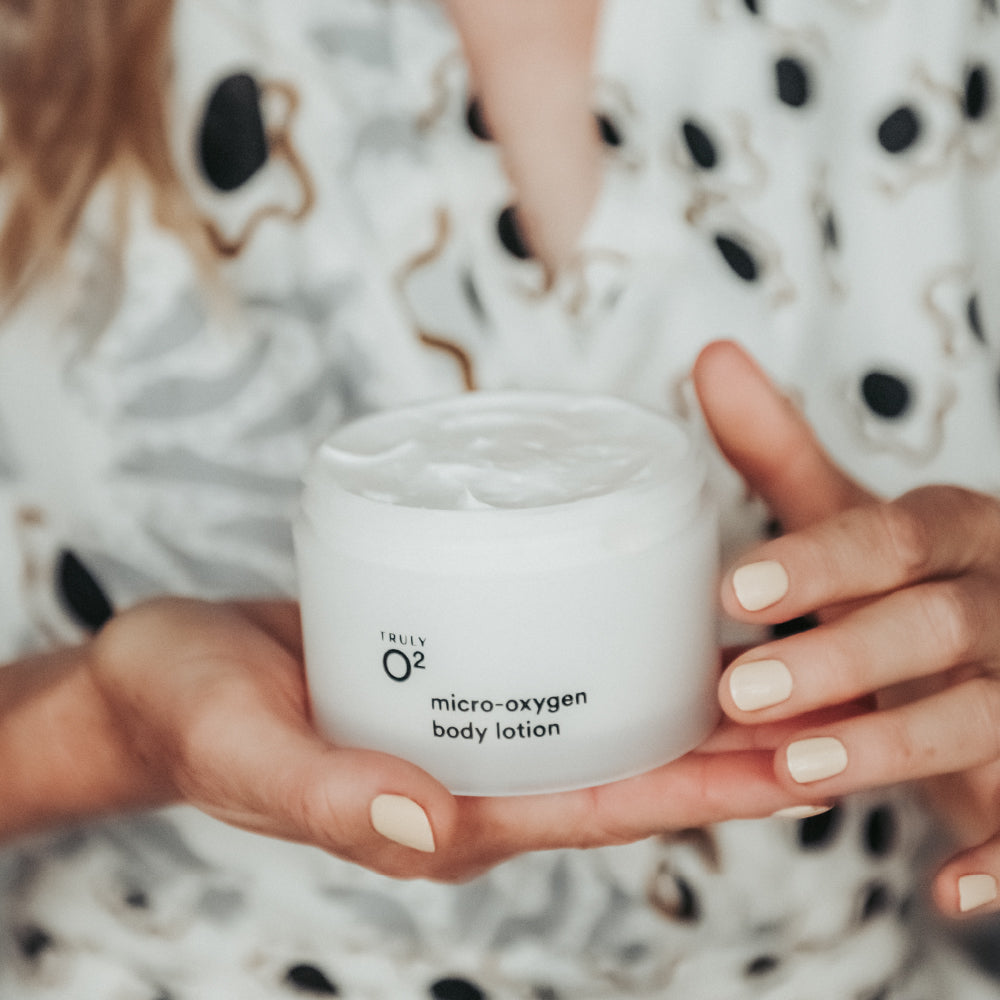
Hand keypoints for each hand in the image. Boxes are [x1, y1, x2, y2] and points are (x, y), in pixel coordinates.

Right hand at [87, 597, 815, 881]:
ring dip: (678, 694)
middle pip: (618, 767)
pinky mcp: (448, 674)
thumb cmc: (190, 714)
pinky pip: (546, 669)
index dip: (696, 795)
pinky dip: (609, 647)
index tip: (790, 767)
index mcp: (440, 819)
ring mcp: (463, 727)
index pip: (594, 812)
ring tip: (766, 650)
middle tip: (819, 695)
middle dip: (719, 748)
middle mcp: (469, 777)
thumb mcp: (245, 751)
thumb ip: (333, 794)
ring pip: (593, 717)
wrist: (159, 672)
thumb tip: (439, 826)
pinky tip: (650, 606)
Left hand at [692, 339, 999, 917]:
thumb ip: (782, 455)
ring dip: (892, 747)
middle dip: (844, 658)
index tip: (734, 589)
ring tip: (797, 773)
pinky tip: (950, 889)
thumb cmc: (907, 583)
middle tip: (743, 690)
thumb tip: (709, 358)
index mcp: (955, 536)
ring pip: (979, 716)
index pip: (895, 535)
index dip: (822, 561)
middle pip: (934, 625)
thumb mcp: (854, 522)